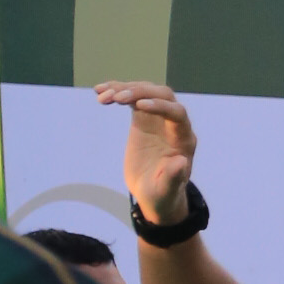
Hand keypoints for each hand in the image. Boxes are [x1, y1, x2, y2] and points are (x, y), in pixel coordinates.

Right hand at [95, 80, 197, 223]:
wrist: (153, 192)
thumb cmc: (163, 193)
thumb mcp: (166, 189)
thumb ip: (173, 177)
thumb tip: (181, 162)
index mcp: (183, 140)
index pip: (177, 113)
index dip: (161, 106)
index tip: (139, 106)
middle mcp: (173, 124)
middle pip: (162, 95)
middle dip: (140, 92)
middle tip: (116, 98)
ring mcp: (158, 119)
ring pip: (146, 92)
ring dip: (124, 89)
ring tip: (101, 97)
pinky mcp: (143, 118)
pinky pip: (132, 98)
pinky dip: (116, 92)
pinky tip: (99, 92)